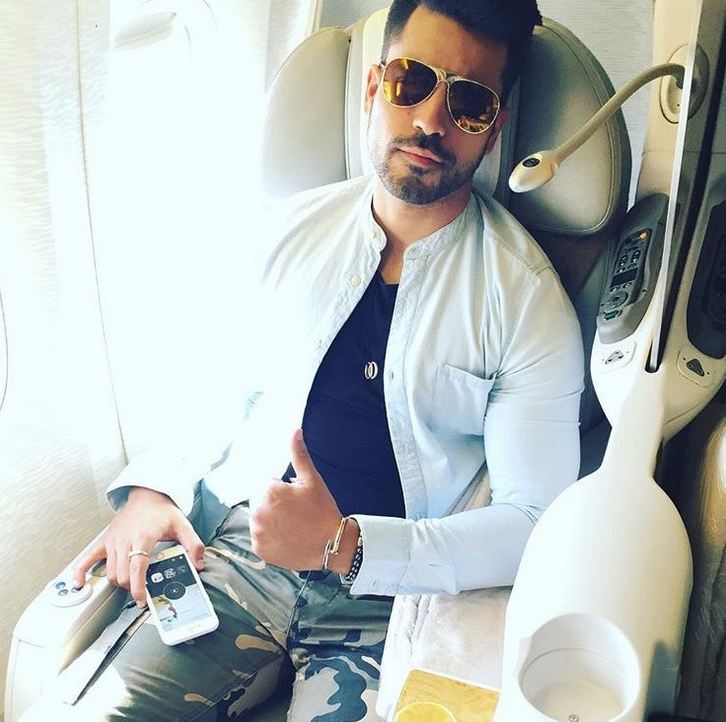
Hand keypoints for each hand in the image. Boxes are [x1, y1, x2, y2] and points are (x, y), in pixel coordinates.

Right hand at [73, 487, 204, 604]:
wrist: (147, 494)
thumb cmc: (163, 511)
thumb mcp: (183, 525)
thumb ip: (194, 545)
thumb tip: (198, 564)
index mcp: (144, 536)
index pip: (137, 568)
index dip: (138, 587)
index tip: (142, 599)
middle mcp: (125, 539)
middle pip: (122, 574)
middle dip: (131, 587)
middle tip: (142, 592)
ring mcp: (112, 541)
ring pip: (110, 572)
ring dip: (120, 582)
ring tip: (132, 585)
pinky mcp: (105, 541)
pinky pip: (87, 558)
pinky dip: (81, 572)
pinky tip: (80, 584)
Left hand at [250, 429, 357, 571]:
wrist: (331, 543)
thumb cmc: (322, 510)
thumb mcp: (312, 479)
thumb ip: (299, 454)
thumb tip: (295, 432)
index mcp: (269, 492)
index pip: (269, 485)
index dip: (284, 490)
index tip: (297, 500)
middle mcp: (258, 512)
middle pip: (262, 501)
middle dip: (275, 504)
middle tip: (296, 513)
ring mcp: (258, 533)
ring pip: (260, 519)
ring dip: (271, 519)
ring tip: (292, 525)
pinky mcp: (260, 549)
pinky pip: (260, 538)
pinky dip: (270, 537)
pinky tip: (287, 536)